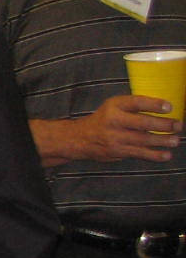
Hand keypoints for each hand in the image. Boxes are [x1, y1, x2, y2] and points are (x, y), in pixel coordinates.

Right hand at [40, 94, 182, 164]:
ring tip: (175, 140)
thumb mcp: (114, 106)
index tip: (169, 107)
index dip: (153, 104)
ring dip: (162, 141)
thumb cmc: (104, 119)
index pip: (136, 103)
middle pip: (142, 123)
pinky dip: (154, 155)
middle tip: (178, 125)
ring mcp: (115, 138)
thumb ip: (133, 106)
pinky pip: (139, 153)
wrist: (81, 138)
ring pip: (142, 140)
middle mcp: (113, 121)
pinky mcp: (117, 151)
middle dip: (163, 125)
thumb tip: (164, 109)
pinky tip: (166, 155)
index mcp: (114, 106)